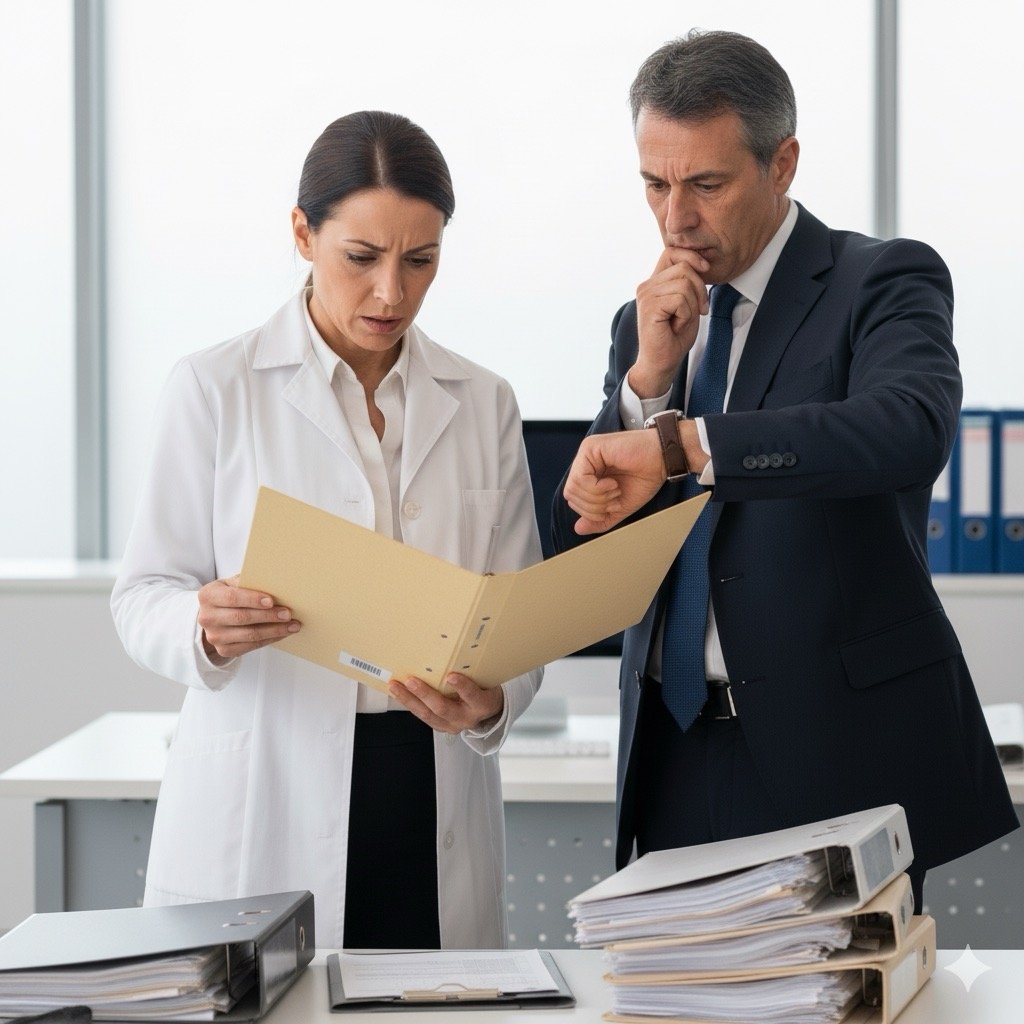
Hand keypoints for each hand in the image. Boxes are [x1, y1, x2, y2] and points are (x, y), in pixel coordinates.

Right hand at [197, 575, 299, 658]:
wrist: (214, 616)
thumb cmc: (228, 595)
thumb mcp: (231, 583)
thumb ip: (247, 581)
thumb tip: (275, 582)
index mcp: (208, 596)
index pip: (232, 598)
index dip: (252, 599)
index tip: (271, 601)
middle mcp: (207, 618)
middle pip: (242, 618)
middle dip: (268, 616)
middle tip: (288, 613)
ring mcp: (215, 636)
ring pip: (249, 635)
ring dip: (274, 630)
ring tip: (292, 625)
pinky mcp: (224, 650)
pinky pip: (251, 646)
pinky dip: (270, 639)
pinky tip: (282, 633)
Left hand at [388, 672, 503, 733]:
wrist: (489, 711)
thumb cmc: (486, 688)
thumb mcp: (487, 679)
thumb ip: (473, 669)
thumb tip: (455, 645)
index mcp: (482, 704)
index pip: (473, 695)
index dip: (462, 687)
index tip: (451, 675)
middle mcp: (467, 718)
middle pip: (443, 708)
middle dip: (425, 694)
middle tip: (411, 680)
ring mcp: (452, 725)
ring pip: (428, 715)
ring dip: (409, 700)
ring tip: (396, 686)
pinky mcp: (441, 727)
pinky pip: (423, 716)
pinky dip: (410, 704)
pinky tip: (399, 693)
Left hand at [563, 430, 665, 533]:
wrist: (663, 460)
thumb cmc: (646, 477)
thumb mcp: (620, 506)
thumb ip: (599, 518)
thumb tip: (578, 529)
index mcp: (590, 473)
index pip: (574, 499)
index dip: (592, 511)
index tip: (614, 504)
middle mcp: (585, 462)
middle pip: (570, 495)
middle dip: (594, 506)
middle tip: (615, 497)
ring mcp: (586, 453)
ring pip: (573, 488)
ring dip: (598, 497)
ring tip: (615, 489)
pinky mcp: (590, 448)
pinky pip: (580, 478)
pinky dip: (597, 488)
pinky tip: (612, 483)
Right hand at [630, 248, 709, 397]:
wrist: (662, 363)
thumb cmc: (674, 337)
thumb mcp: (687, 303)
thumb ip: (688, 283)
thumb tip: (700, 263)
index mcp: (654, 282)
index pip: (671, 253)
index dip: (691, 257)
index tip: (705, 270)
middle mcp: (646, 286)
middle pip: (684, 267)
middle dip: (699, 289)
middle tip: (697, 311)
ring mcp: (646, 295)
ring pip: (684, 284)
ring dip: (692, 306)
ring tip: (680, 321)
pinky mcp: (649, 307)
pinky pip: (680, 299)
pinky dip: (686, 315)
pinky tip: (675, 326)